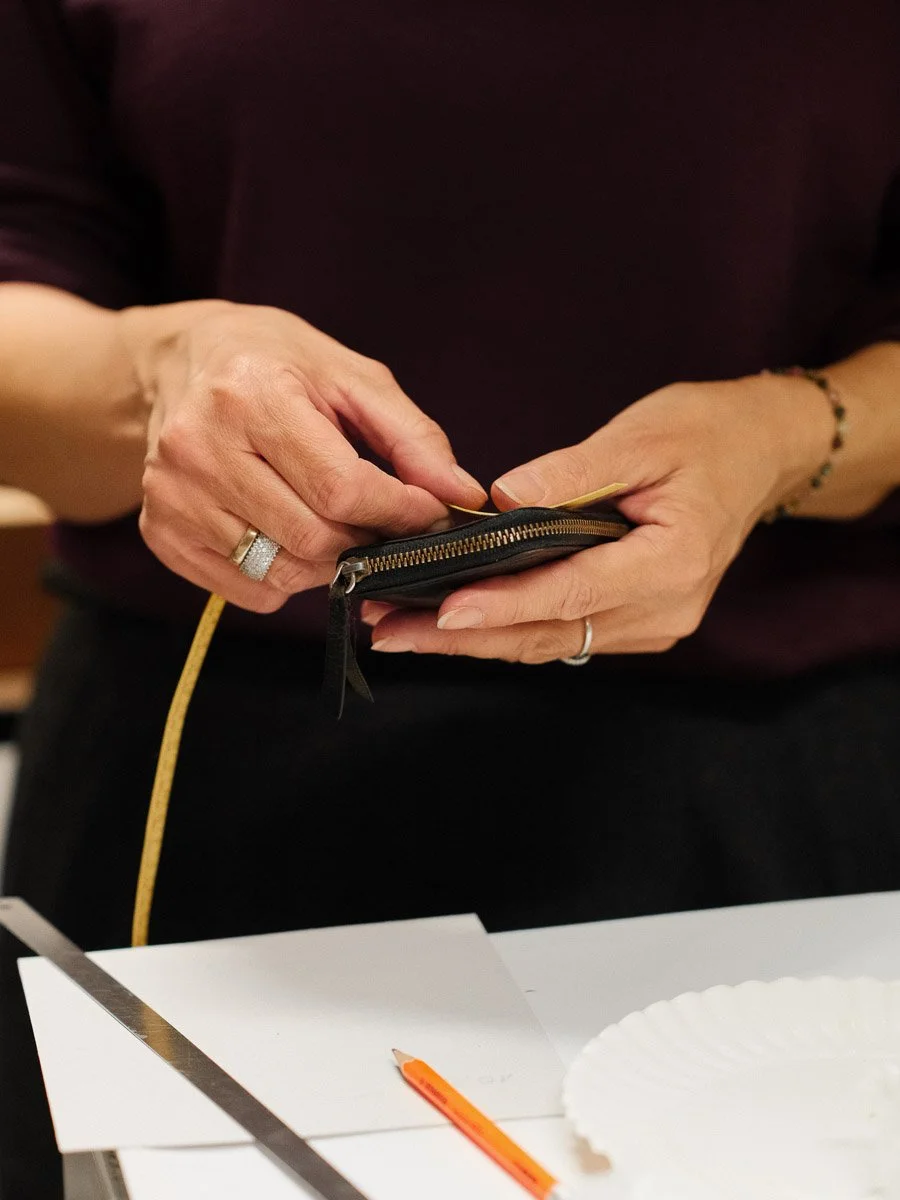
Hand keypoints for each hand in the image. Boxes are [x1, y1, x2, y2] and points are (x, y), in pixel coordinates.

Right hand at [121, 301, 485, 609]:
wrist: (178, 363)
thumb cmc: (273, 364)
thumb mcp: (349, 376)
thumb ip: (412, 436)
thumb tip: (461, 494)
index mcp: (250, 395)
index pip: (342, 487)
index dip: (400, 512)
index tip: (431, 513)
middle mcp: (198, 446)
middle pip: (313, 538)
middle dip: (367, 543)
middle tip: (385, 526)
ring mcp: (172, 495)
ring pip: (281, 571)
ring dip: (329, 565)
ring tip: (339, 529)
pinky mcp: (160, 532)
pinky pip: (247, 590)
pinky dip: (286, 579)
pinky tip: (290, 537)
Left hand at [362, 373, 832, 660]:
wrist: (760, 454)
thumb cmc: (707, 435)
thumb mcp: (642, 436)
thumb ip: (573, 474)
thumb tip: (501, 500)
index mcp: (673, 561)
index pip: (572, 592)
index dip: (504, 605)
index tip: (442, 611)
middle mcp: (665, 609)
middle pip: (550, 633)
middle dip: (465, 638)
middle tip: (389, 631)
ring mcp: (653, 623)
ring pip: (551, 642)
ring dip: (477, 641)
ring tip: (402, 631)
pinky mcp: (637, 621)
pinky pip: (564, 633)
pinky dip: (509, 629)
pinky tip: (456, 623)